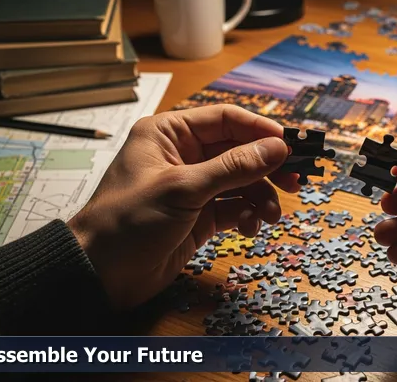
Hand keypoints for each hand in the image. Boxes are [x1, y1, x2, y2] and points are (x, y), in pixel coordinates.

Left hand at [68, 105, 297, 309]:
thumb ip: (233, 168)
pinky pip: (235, 208)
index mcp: (170, 134)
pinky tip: (250, 228)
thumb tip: (278, 148)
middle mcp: (183, 156)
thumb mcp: (183, 189)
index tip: (292, 145)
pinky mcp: (200, 217)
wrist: (100, 275)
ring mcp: (193, 187)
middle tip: (295, 182)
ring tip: (271, 215)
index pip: (226, 120)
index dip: (261, 130)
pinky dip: (247, 216)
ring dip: (260, 197)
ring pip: (242, 182)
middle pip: (239, 151)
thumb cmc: (128, 222)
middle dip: (268, 167)